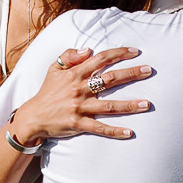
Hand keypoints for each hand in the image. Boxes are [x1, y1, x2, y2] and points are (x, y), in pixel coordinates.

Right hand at [8, 46, 152, 145]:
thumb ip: (70, 56)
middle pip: (110, 79)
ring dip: (129, 105)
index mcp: (75, 74)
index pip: (100, 59)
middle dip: (131, 74)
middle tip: (149, 70)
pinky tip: (129, 132)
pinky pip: (99, 128)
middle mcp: (79, 89)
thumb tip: (88, 50)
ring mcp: (80, 107)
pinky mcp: (78, 124)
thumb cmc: (47, 92)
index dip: (118, 53)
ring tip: (147, 104)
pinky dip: (114, 131)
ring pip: (109, 106)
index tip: (135, 51)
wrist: (33, 117)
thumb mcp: (53, 68)